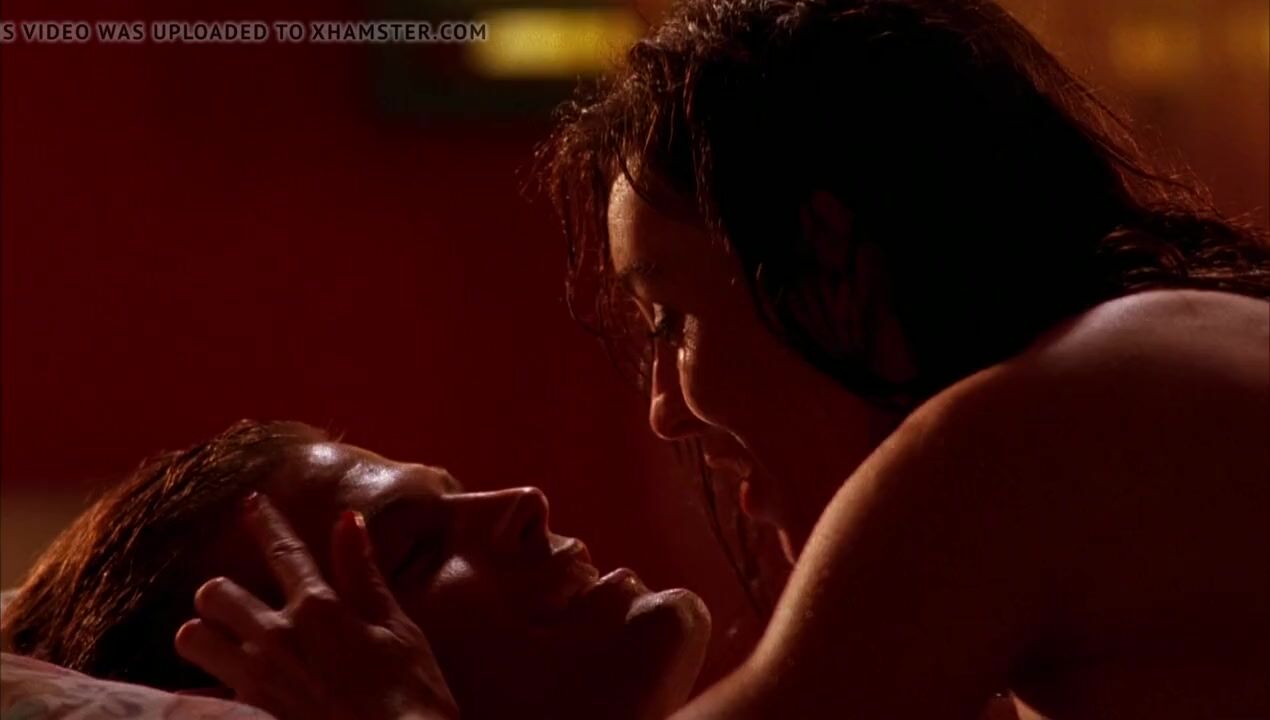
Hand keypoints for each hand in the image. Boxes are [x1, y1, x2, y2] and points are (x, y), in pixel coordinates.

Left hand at [174, 493, 458, 719]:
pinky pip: (197, 695)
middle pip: (216, 593)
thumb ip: (363, 574)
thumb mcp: (397, 627)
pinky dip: (201, 690)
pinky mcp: (246, 714)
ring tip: (222, 643)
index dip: (265, 521)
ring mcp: (256, 680)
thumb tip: (347, 519)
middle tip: (240, 605)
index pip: (282, 550)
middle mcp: (277, 638)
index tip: (250, 501)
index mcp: (318, 608)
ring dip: (204, 634)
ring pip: (193, 638)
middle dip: (222, 594)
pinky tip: (212, 692)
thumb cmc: (409, 692)